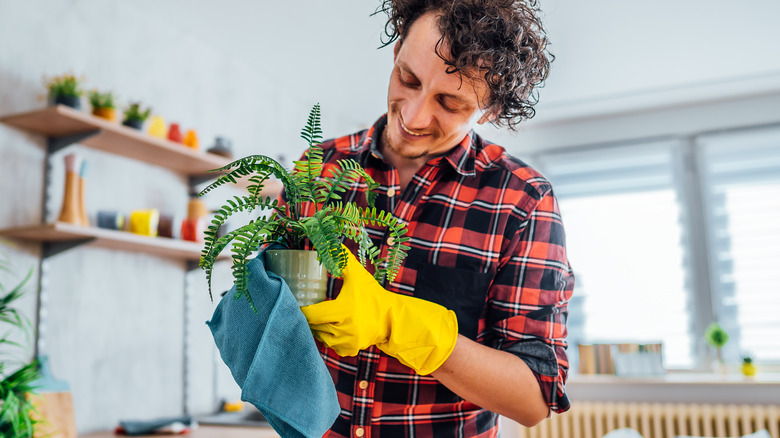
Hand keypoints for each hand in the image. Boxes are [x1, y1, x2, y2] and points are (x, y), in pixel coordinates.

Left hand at [300, 246, 457, 374]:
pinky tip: (333, 329)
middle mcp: (344, 330)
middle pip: (314, 326)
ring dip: (318, 329)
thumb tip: (330, 242)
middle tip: (310, 307)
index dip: (303, 309)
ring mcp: (347, 342)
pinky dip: (329, 339)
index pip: (311, 315)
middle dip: (311, 318)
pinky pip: (331, 346)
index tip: (301, 302)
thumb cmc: (373, 294)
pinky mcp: (350, 350)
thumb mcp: (358, 275)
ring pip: (321, 337)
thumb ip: (343, 259)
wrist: (391, 317)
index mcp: (343, 311)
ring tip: (321, 317)